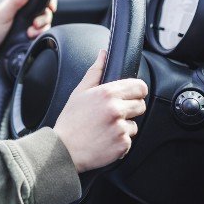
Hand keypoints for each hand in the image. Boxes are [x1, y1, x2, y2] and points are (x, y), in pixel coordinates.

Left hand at [0, 0, 57, 73]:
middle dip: (43, 18)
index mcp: (17, 5)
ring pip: (43, 25)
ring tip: (30, 34)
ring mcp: (26, 27)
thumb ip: (15, 1)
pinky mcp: (27, 38)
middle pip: (44, 12)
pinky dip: (38, 37)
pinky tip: (31, 39)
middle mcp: (23, 15)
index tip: (51, 7)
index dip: (47, 2)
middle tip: (35, 24)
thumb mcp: (2, 14)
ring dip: (41, 29)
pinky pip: (39, 36)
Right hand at [53, 50, 148, 172]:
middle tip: (111, 115)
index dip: (135, 91)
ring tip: (105, 129)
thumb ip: (95, 71)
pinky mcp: (122, 145)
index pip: (140, 87)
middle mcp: (116, 109)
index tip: (129, 96)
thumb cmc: (70, 121)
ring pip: (135, 125)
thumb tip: (103, 54)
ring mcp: (120, 128)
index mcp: (107, 93)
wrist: (63, 149)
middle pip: (141, 105)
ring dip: (123, 127)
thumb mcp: (79, 92)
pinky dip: (119, 142)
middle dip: (129, 109)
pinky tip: (105, 140)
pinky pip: (129, 141)